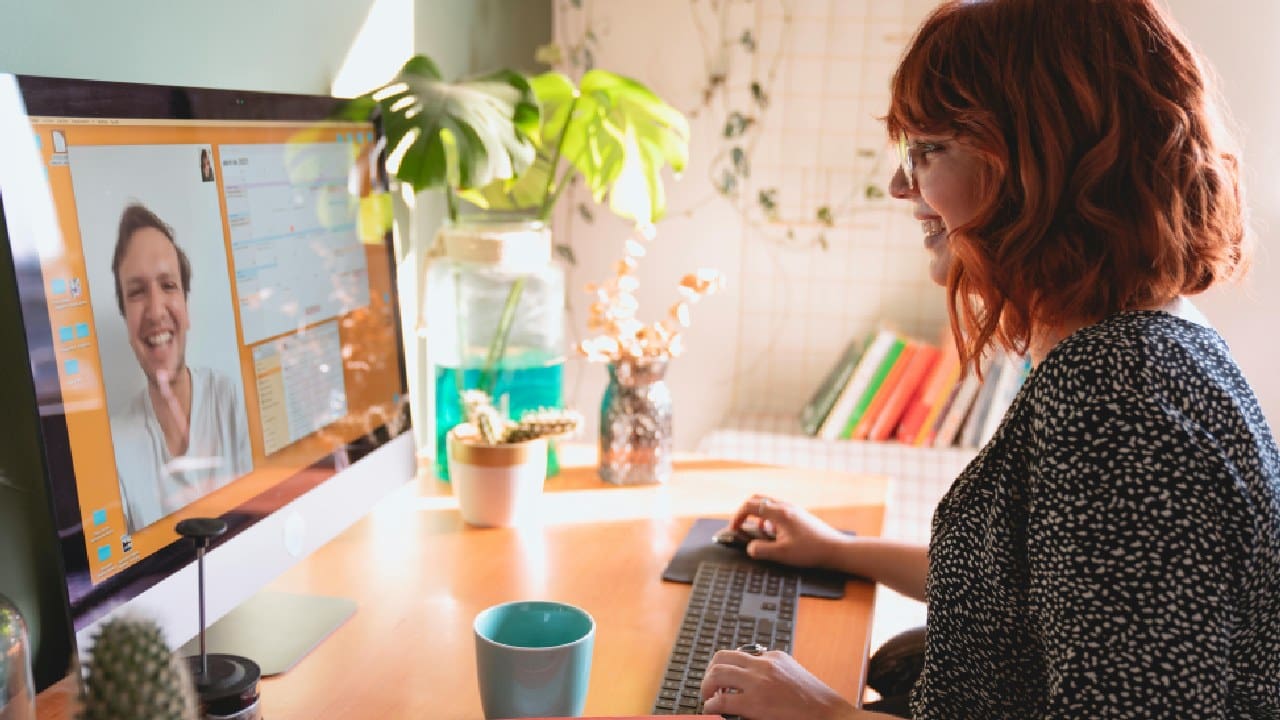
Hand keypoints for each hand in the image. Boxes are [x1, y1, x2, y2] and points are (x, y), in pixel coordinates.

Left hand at [700, 648, 858, 719]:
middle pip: (721, 657)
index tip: (723, 680)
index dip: (727, 668)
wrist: (831, 715)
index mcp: (774, 656)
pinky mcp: (755, 703)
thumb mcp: (795, 674)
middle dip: (710, 671)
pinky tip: (711, 710)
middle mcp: (764, 664)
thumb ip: (775, 672)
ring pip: (716, 673)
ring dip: (706, 686)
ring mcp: (758, 682)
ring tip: (708, 697)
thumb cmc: (816, 702)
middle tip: (710, 686)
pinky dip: (710, 705)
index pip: (740, 654)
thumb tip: (754, 680)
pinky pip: (721, 700)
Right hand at [730, 495, 847, 568]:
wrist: (835, 549)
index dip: (737, 516)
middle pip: (757, 499)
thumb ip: (761, 550)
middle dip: (745, 512)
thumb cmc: (810, 551)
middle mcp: (785, 506)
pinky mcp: (798, 514)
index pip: (750, 506)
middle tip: (740, 527)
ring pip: (767, 504)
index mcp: (779, 513)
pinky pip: (776, 510)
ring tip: (760, 534)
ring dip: (757, 516)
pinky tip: (774, 534)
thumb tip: (749, 548)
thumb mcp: (782, 554)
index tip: (734, 529)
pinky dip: (768, 519)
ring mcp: (792, 509)